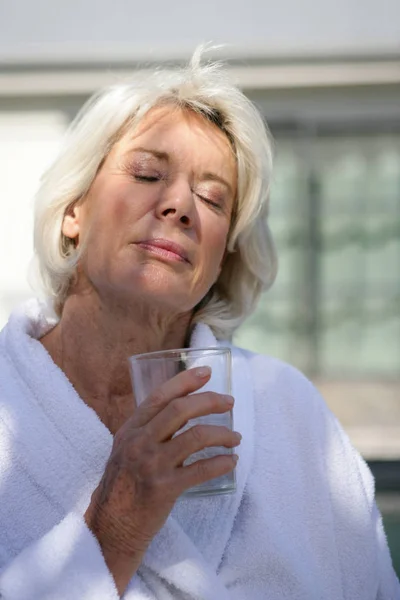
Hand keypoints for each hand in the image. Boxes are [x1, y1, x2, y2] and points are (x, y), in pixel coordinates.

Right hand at [84, 366, 239, 595]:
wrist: (111, 526)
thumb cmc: (123, 485)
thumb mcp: (127, 449)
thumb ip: (148, 430)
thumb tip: (181, 409)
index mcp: (130, 429)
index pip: (159, 396)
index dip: (185, 381)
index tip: (206, 372)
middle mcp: (139, 442)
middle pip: (180, 410)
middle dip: (210, 401)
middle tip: (229, 403)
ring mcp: (151, 465)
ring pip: (194, 437)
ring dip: (221, 434)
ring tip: (235, 438)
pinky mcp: (164, 489)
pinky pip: (201, 470)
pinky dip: (221, 463)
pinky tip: (231, 461)